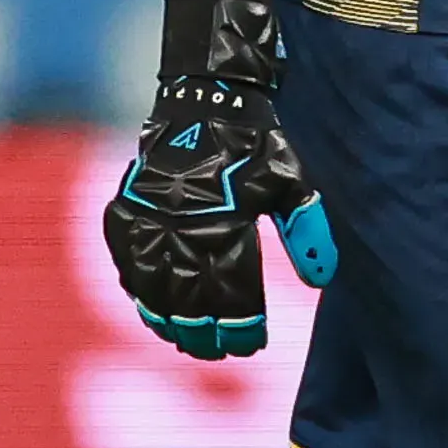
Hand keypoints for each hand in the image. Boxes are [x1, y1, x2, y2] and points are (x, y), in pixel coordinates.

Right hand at [101, 0, 337, 357]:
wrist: (206, 95)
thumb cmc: (255, 141)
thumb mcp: (290, 179)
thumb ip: (306, 229)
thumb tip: (322, 278)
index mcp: (225, 223)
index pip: (231, 296)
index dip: (240, 327)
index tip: (250, 345)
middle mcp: (181, 227)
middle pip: (189, 302)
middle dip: (203, 333)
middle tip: (215, 352)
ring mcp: (148, 220)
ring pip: (152, 289)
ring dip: (167, 320)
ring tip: (182, 340)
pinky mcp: (125, 208)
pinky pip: (125, 262)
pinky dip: (136, 287)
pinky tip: (147, 304)